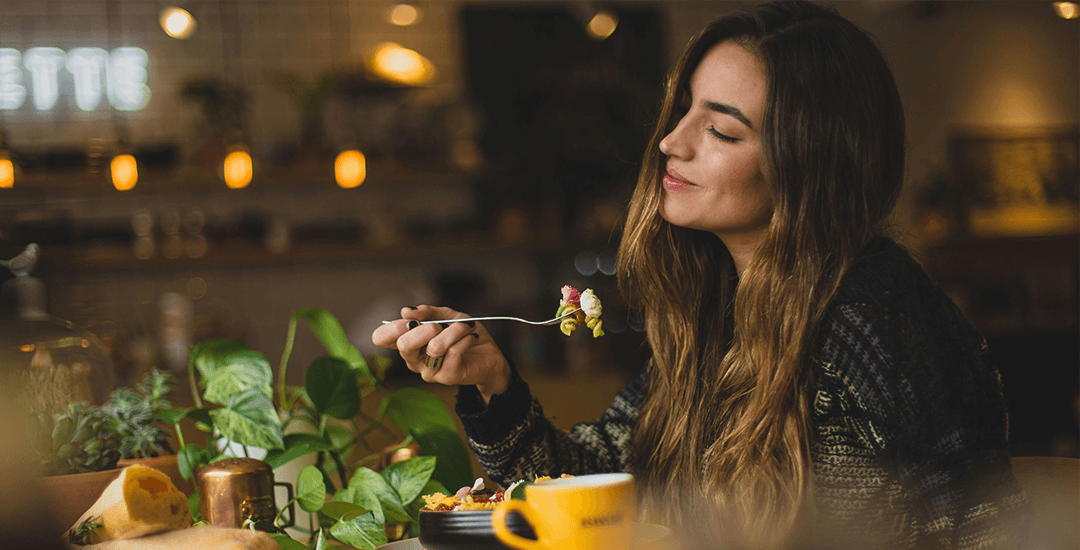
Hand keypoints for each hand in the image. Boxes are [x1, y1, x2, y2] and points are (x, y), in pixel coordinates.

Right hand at [371, 305, 510, 402]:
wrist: (488, 355)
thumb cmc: (463, 334)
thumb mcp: (446, 316)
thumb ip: (427, 312)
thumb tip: (406, 311)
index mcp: (408, 343)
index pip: (381, 338)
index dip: (392, 326)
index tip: (411, 319)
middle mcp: (413, 360)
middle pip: (404, 345)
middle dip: (425, 328)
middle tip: (440, 324)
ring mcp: (428, 371)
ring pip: (434, 346)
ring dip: (454, 330)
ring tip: (466, 327)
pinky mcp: (446, 377)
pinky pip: (454, 351)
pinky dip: (465, 338)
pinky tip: (471, 337)